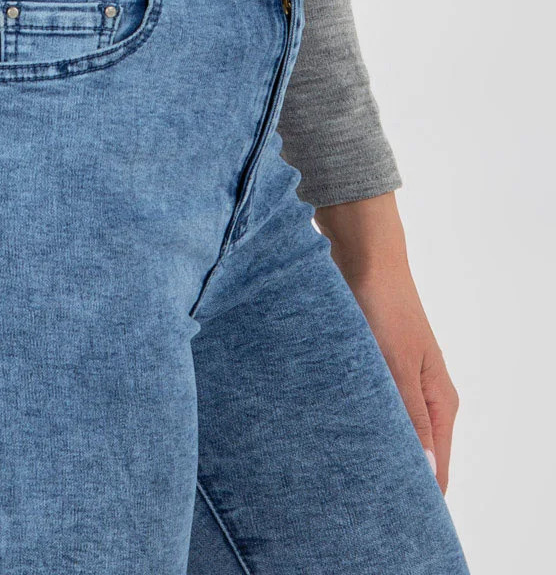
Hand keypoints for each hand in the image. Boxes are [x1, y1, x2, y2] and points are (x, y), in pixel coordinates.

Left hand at [315, 192, 459, 489]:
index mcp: (439, 401)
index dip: (418, 494)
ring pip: (387, 427)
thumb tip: (426, 471)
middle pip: (412, 452)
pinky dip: (354, 417)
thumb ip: (410, 415)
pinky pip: (367, 403)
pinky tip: (328, 430)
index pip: (437, 467)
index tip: (389, 517)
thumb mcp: (397, 363)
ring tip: (336, 470)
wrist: (362, 251)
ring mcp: (398, 380)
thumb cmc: (383, 303)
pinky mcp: (372, 364)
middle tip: (353, 499)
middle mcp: (423, 395)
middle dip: (388, 474)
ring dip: (367, 443)